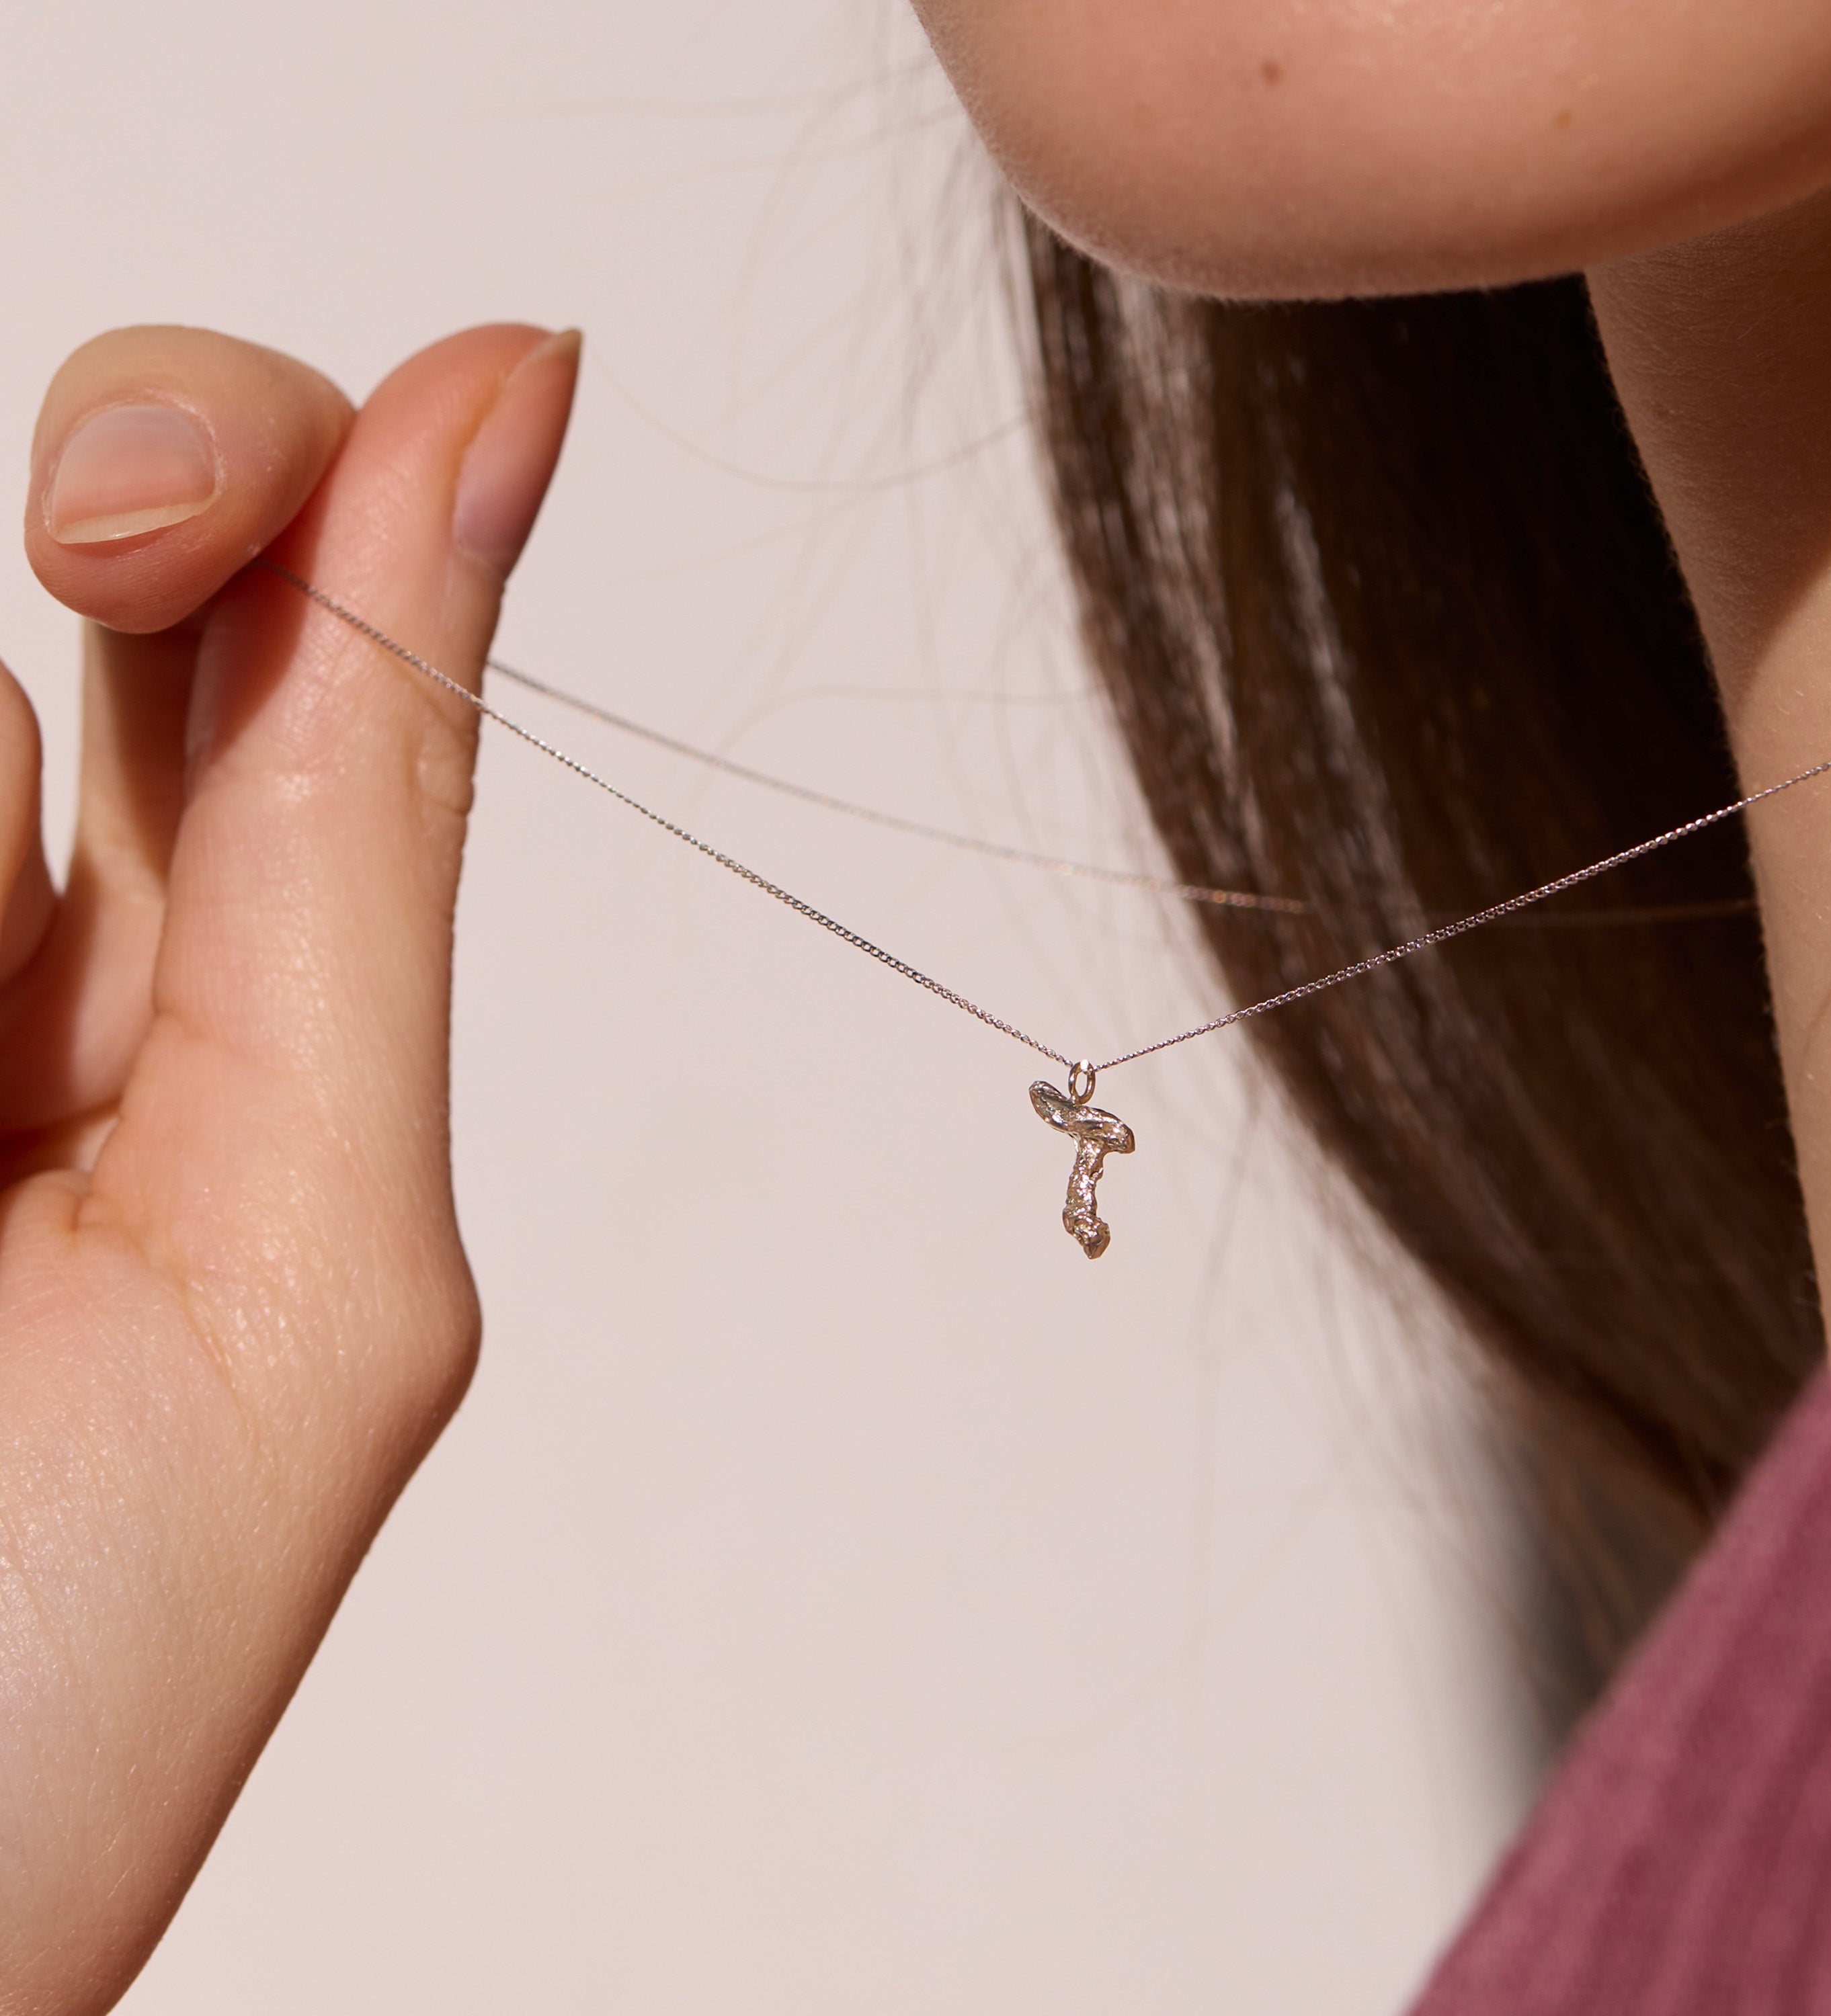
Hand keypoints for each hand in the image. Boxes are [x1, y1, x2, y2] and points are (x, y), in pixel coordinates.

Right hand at [0, 322, 578, 2010]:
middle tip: (123, 535)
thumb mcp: (302, 1256)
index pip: (321, 666)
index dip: (348, 493)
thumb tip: (509, 410)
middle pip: (126, 573)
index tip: (445, 391)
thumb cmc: (58, 1684)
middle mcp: (35, 950)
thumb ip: (362, 847)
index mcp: (242, 1022)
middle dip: (161, 491)